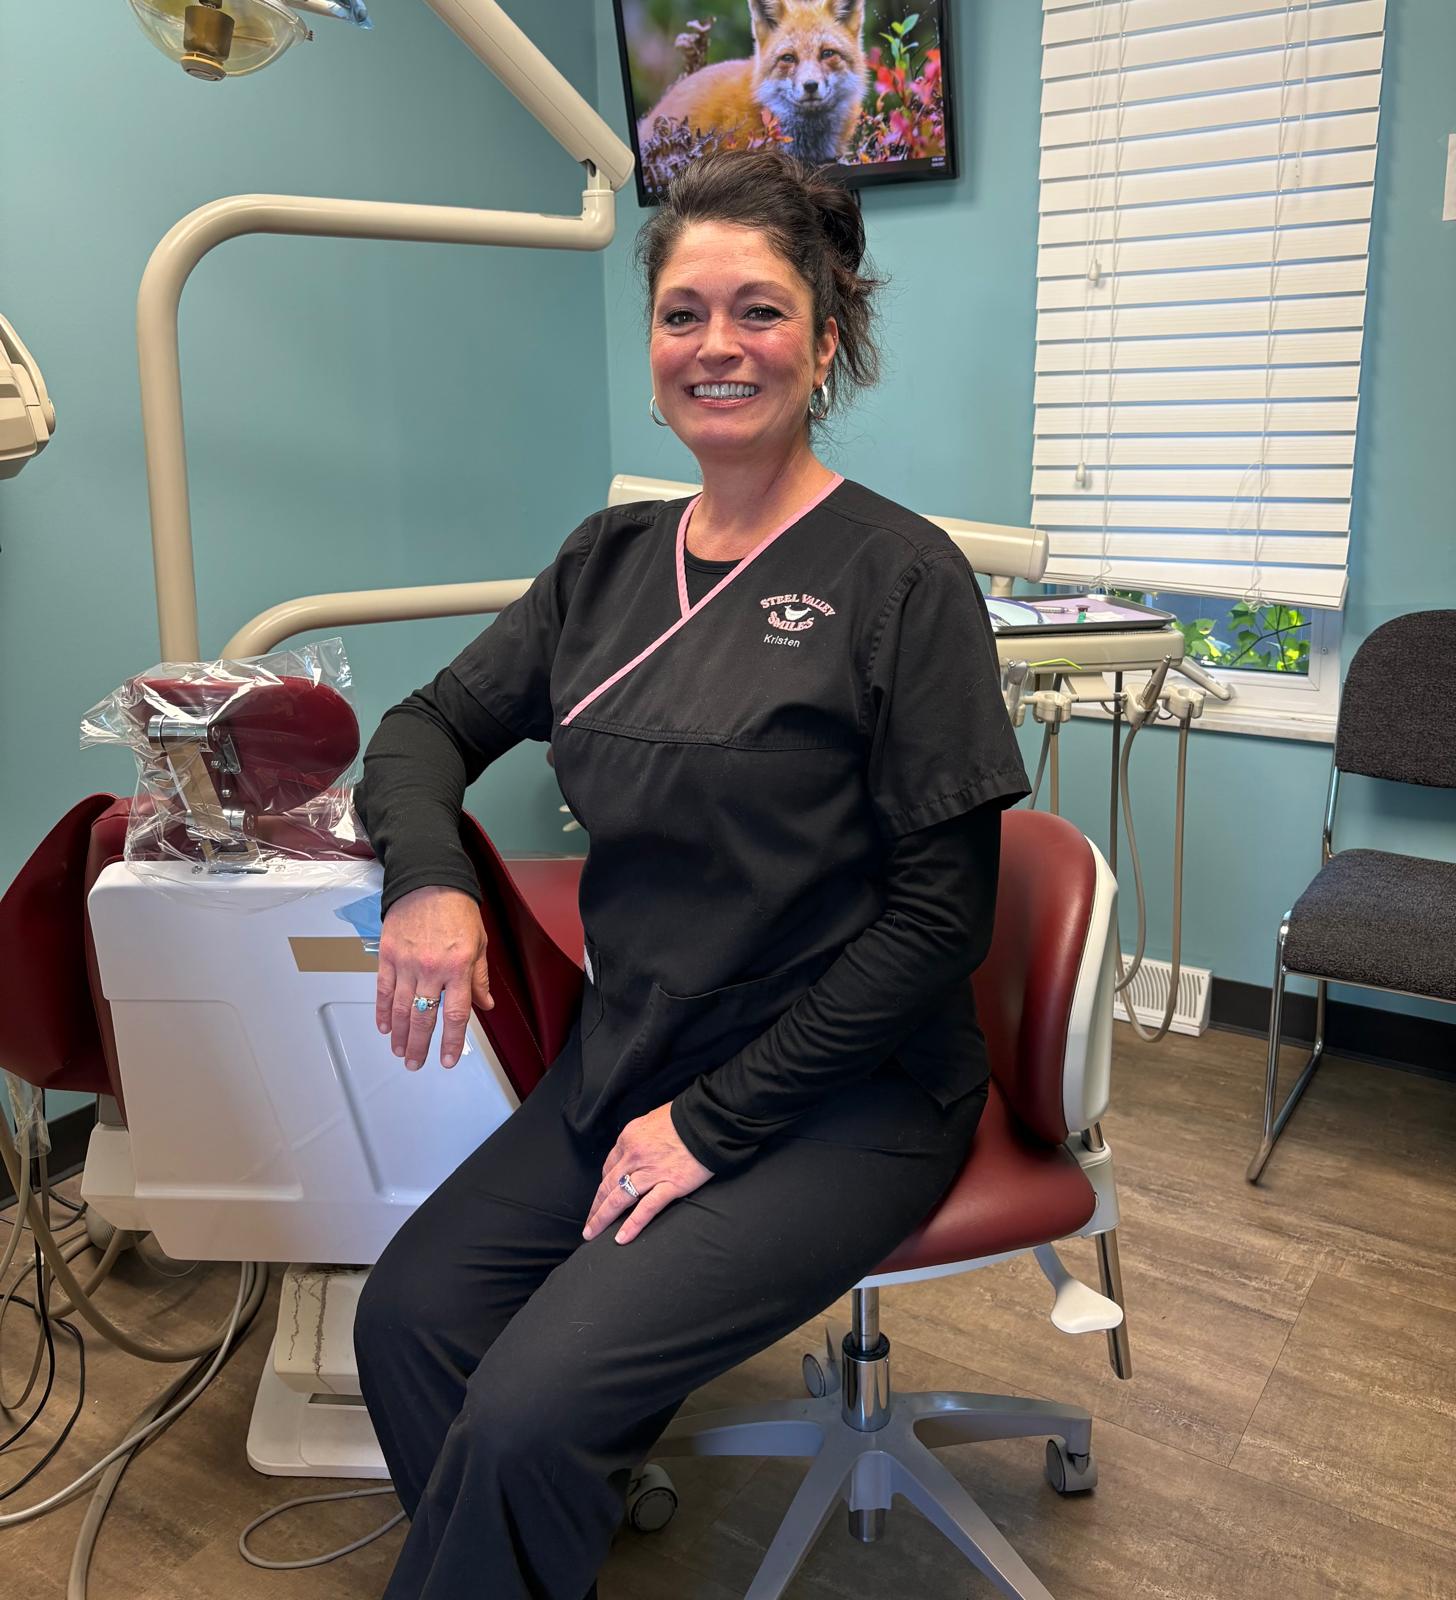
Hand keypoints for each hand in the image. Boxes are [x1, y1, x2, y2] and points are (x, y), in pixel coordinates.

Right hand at [376, 886, 493, 1069]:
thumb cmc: (456, 908)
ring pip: (402, 1009)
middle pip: (424, 1018)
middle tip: (415, 1063)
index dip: (452, 1041)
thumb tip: (486, 1005)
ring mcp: (407, 963)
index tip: (448, 1060)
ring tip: (400, 1052)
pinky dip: (383, 1011)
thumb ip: (479, 978)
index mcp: (458, 967)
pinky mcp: (388, 955)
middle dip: (420, 1046)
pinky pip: (384, 990)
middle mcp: (432, 969)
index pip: (456, 1014)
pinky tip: (385, 1027)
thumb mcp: (478, 943)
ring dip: (401, 1035)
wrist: (428, 880)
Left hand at [583, 1103, 712, 1244]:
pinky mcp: (670, 1185)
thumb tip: (633, 1151)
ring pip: (620, 1199)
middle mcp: (634, 1156)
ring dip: (603, 1218)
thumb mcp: (651, 1120)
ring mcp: (652, 1172)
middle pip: (608, 1185)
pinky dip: (633, 1224)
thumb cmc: (682, 1117)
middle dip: (596, 1207)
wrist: (707, 1119)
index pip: (609, 1166)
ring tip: (592, 1234)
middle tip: (588, 1225)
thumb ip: (638, 1137)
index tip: (601, 1197)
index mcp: (629, 1138)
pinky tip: (621, 1238)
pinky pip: (647, 1208)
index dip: (603, 1185)